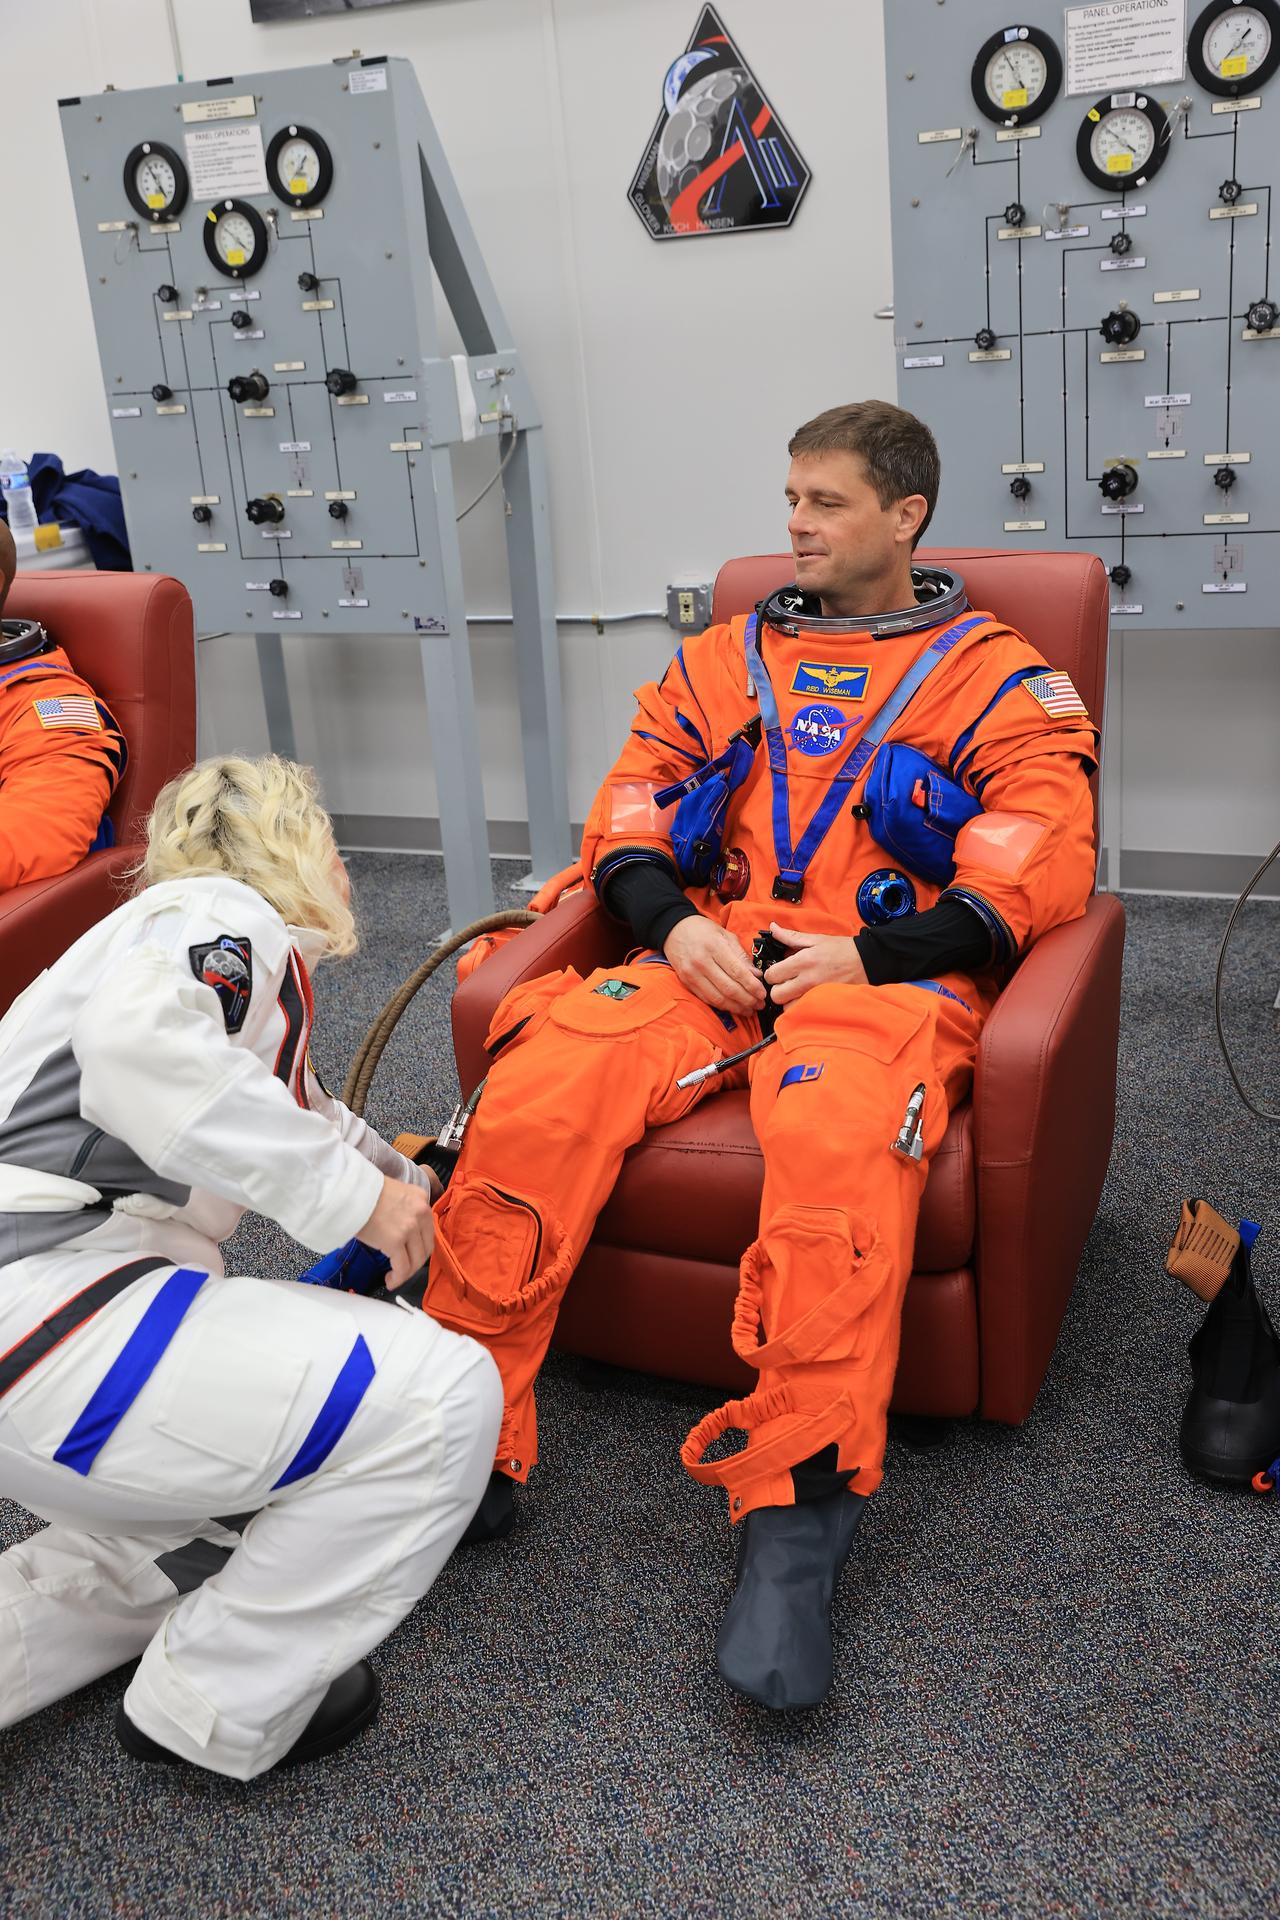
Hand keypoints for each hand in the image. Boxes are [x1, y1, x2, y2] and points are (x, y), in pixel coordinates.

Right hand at [356, 1173, 435, 1289]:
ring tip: (393, 1277)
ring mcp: (409, 1227)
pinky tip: (390, 1281)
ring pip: (415, 1260)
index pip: (427, 1229)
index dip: (419, 1246)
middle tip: (402, 1269)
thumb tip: (398, 1229)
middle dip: (414, 1262)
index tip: (410, 1255)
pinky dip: (398, 1278)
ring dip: (405, 1273)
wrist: (346, 1191)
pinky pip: (402, 1267)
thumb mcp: (392, 1193)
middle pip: (425, 1247)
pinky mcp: (396, 1241)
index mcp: (420, 1197)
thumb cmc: (361, 1191)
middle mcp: (420, 1211)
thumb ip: (402, 1209)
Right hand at [663, 914, 765, 1016]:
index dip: (752, 986)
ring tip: (749, 1010)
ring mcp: (692, 974)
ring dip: (736, 1007)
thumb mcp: (725, 936)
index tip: (763, 994)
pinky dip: (722, 1006)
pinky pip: (707, 999)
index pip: (737, 972)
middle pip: (729, 988)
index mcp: (715, 947)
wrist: (674, 930)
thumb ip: (741, 956)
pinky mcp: (686, 982)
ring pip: (718, 998)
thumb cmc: (703, 931)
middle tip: (760, 1004)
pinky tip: (733, 1007)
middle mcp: (702, 962)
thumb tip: (756, 975)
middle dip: (748, 1000)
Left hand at [765, 922, 867, 1007]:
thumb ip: (791, 936)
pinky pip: (803, 1012)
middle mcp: (808, 980)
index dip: (772, 974)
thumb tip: (773, 927)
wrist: (868, 962)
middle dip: (778, 989)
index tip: (779, 972)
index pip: (772, 975)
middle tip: (786, 983)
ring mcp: (816, 995)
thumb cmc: (842, 949)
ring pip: (788, 1007)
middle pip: (776, 995)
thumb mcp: (816, 939)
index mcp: (803, 961)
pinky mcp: (824, 1004)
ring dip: (789, 1000)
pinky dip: (801, 1008)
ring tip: (797, 991)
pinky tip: (806, 998)